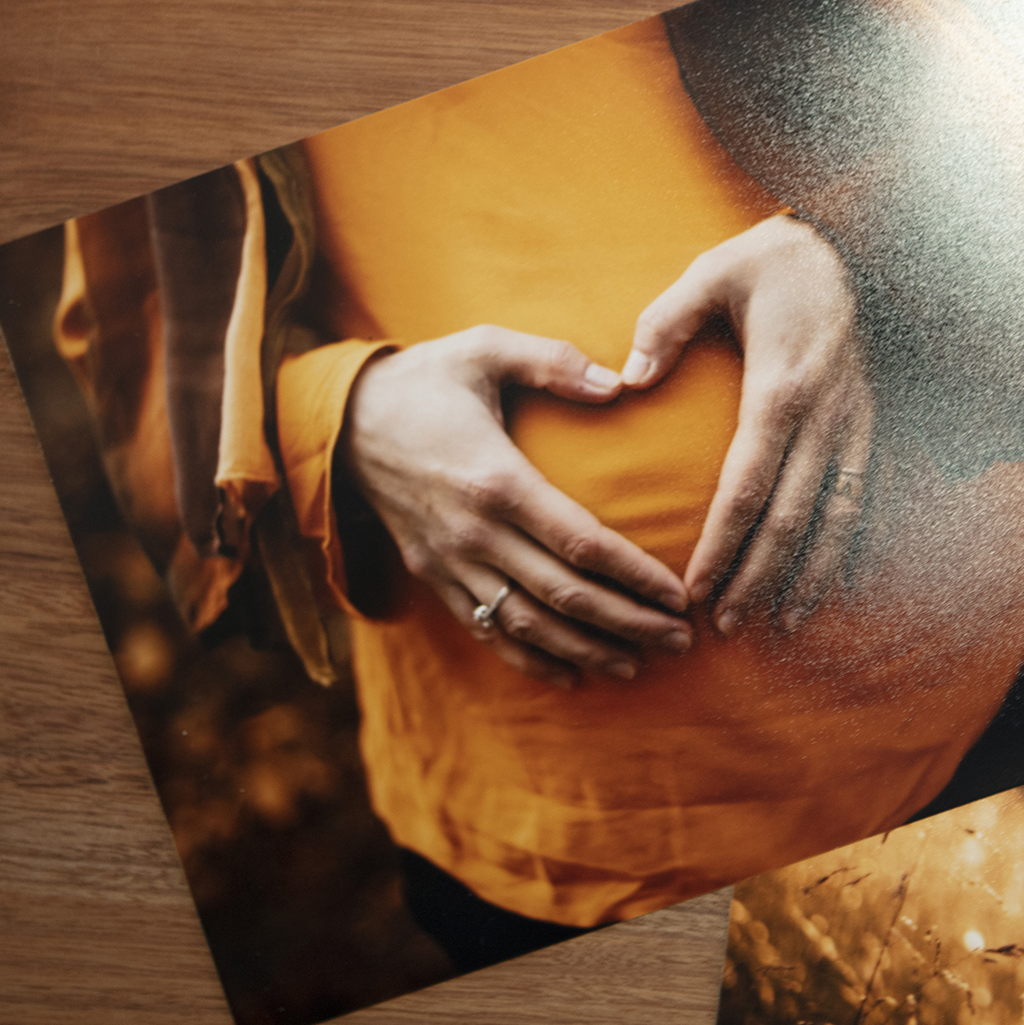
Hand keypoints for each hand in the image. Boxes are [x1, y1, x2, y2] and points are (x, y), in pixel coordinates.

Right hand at [341, 326, 690, 687]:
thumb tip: (620, 383)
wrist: (342, 422)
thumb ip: (553, 361)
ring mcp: (450, 562)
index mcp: (497, 479)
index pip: (581, 542)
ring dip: (588, 651)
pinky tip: (572, 676)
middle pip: (564, 596)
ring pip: (529, 626)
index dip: (635, 574)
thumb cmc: (426, 380)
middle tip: (681, 639)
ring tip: (640, 664)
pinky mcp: (433, 577)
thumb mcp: (485, 348)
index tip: (679, 594)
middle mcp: (475, 532)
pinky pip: (486, 631)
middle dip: (629, 624)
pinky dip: (531, 662)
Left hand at [622, 215, 872, 633]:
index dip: (723, 543)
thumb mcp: (711, 272)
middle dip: (757, 578)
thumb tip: (628, 378)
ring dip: (807, 577)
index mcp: (780, 388)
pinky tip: (829, 585)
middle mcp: (825, 417)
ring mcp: (854, 424)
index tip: (695, 588)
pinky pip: (862, 500)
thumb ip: (665, 323)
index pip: (747, 485)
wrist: (853, 245)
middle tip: (724, 624)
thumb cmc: (772, 259)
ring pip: (835, 519)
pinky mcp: (869, 425)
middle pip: (789, 518)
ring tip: (780, 624)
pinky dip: (847, 549)